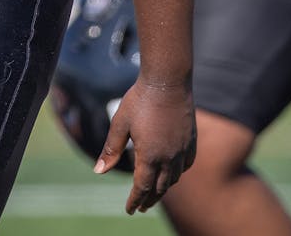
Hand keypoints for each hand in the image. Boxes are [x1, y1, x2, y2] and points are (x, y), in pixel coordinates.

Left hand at [95, 77, 195, 213]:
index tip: (130, 210)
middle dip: (149, 199)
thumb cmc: (140, 99)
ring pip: (174, 178)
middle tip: (141, 207)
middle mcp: (168, 157)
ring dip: (164, 188)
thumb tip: (99, 171)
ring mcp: (182, 149)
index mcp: (149, 156)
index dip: (135, 201)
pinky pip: (186, 164)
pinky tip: (173, 172)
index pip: (142, 188)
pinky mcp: (191, 140)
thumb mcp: (120, 124)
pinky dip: (178, 173)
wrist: (168, 80)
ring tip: (156, 191)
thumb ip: (111, 150)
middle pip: (160, 188)